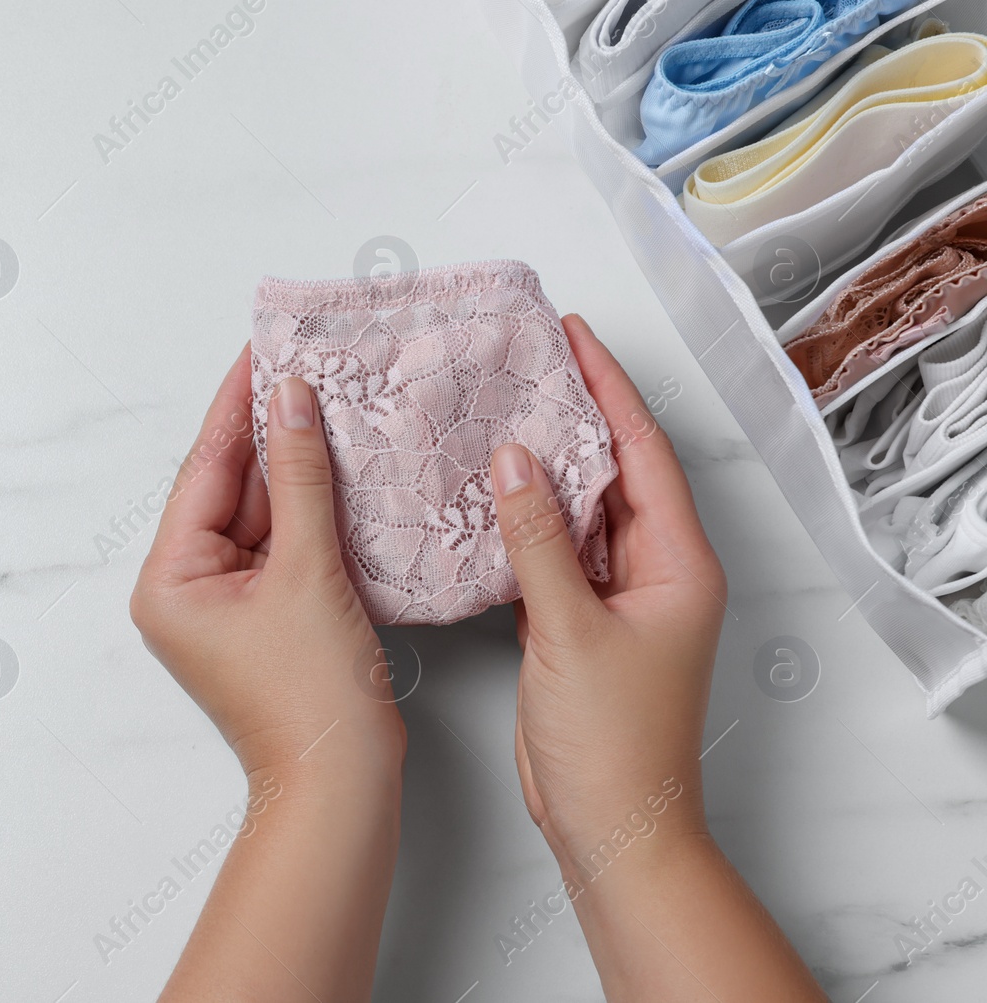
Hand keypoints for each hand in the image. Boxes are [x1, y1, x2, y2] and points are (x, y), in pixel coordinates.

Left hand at [130, 346, 404, 783]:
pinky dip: (312, 508)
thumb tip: (292, 401)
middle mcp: (188, 587)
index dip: (236, 405)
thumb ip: (302, 479)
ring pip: (263, 513)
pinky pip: (285, 544)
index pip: (205, 468)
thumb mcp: (308, 572)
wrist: (341, 786)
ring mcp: (228, 603)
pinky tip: (341, 463)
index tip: (260, 349)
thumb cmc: (311, 698)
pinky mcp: (267, 614)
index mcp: (171, 578)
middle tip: (305, 363)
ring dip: (297, 466)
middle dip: (271, 430)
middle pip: (232, 487)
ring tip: (330, 397)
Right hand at [491, 314, 724, 873]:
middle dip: (573, 413)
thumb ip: (539, 540)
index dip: (608, 389)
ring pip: (576, 511)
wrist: (612, 826)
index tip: (571, 337)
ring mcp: (614, 598)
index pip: (642, 453)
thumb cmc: (615, 744)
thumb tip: (514, 460)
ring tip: (498, 408)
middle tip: (528, 358)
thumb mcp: (571, 631)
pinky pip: (550, 552)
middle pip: (611, 472)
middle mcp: (652, 572)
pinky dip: (520, 521)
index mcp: (677, 564)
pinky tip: (484, 493)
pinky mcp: (576, 623)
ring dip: (541, 465)